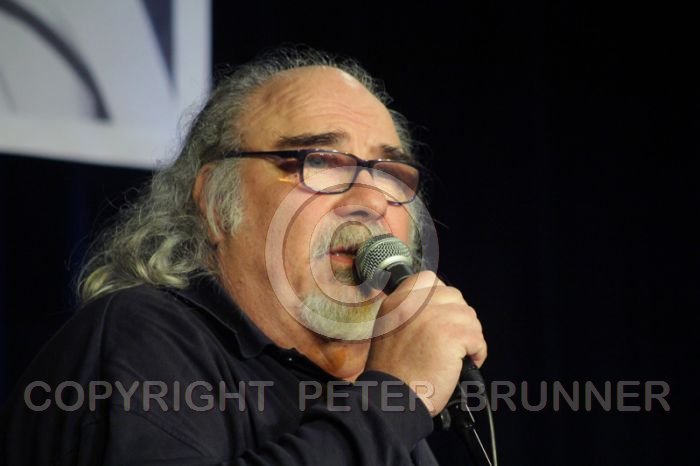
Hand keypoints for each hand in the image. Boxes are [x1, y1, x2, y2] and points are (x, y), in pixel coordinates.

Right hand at [364, 271, 486, 414]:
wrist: (392, 396)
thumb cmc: (393, 372)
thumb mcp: (389, 330)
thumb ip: (409, 312)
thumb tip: (439, 308)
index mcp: (398, 301)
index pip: (429, 279)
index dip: (442, 297)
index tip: (442, 317)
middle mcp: (415, 303)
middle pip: (454, 297)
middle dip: (458, 319)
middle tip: (449, 342)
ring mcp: (434, 316)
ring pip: (469, 317)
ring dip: (468, 337)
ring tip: (454, 357)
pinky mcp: (452, 334)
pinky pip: (477, 337)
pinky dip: (476, 353)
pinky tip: (459, 365)